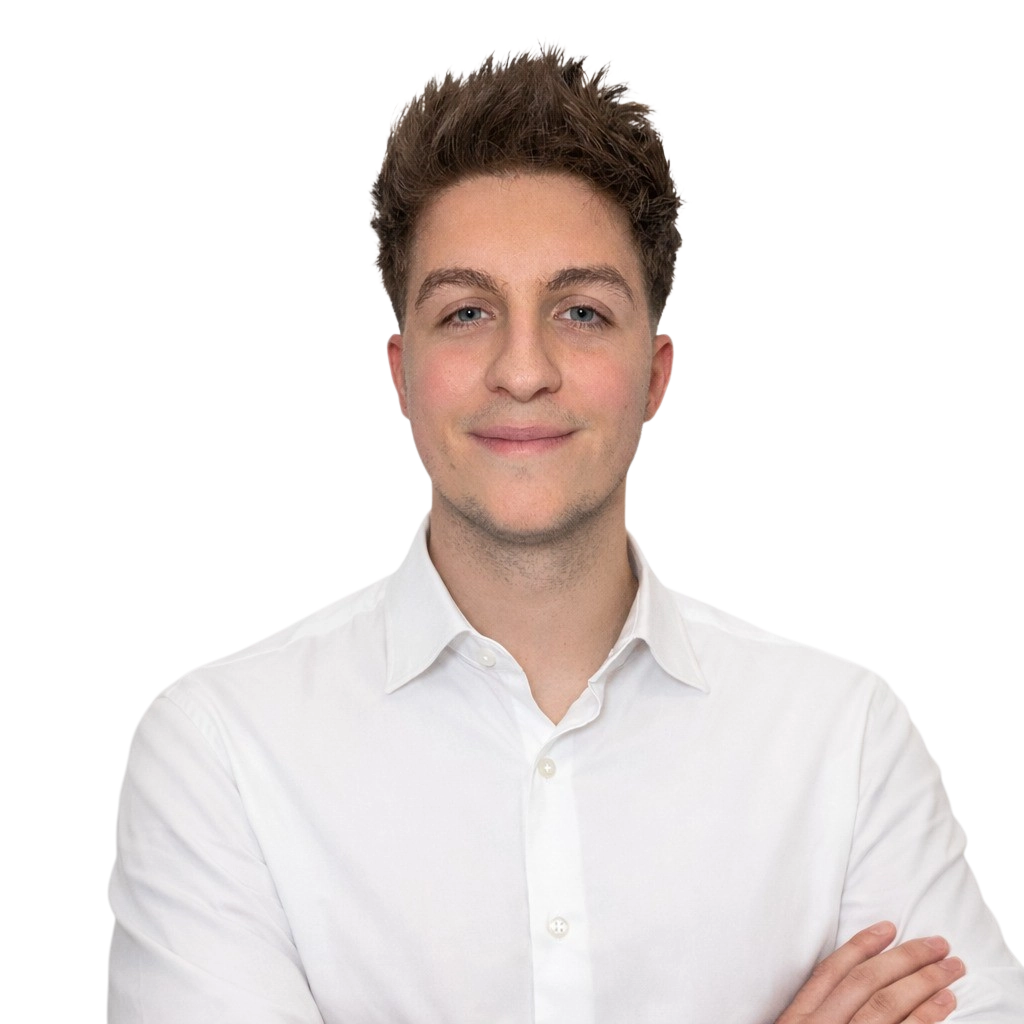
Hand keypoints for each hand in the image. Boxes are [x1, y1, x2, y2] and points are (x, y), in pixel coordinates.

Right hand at [775, 921, 965, 1023]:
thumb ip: (812, 1013)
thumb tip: (844, 986)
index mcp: (796, 1019)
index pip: (829, 972)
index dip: (860, 946)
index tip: (888, 927)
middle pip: (864, 983)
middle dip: (903, 959)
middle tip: (937, 944)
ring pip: (885, 1005)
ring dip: (922, 983)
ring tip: (950, 969)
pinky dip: (926, 1017)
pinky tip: (944, 1003)